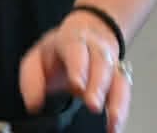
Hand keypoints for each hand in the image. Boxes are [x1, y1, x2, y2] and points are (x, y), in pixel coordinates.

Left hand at [17, 11, 131, 132]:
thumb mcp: (38, 57)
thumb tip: (33, 104)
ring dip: (116, 101)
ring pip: (118, 79)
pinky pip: (124, 94)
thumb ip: (32, 79)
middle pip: (101, 63)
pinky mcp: (120, 79)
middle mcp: (96, 49)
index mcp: (73, 40)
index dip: (78, 67)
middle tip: (93, 105)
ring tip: (112, 122)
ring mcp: (111, 63)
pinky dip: (121, 111)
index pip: (76, 50)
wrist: (88, 34)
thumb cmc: (60, 51)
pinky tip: (115, 127)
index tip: (76, 86)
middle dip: (98, 85)